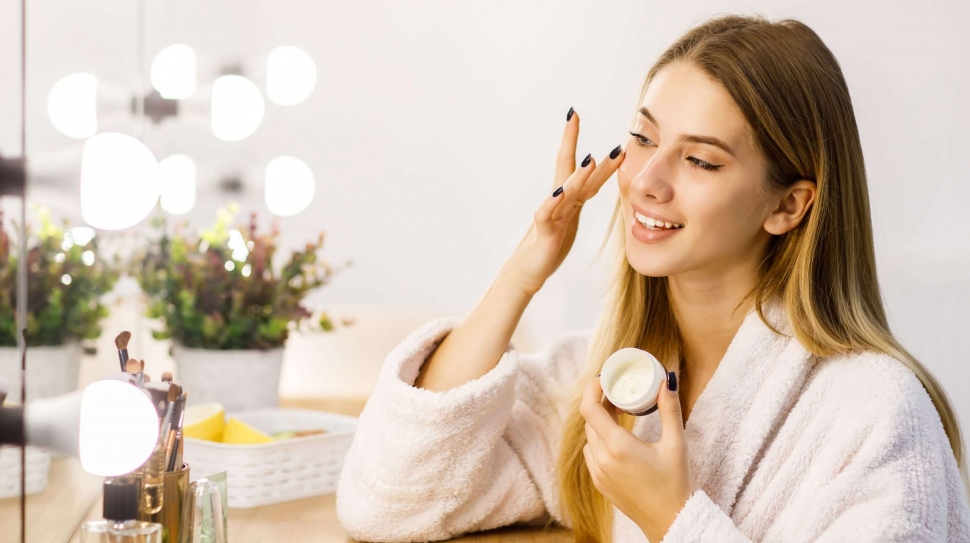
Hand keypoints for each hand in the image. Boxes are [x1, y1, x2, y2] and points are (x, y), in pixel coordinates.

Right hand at [505, 108, 624, 295]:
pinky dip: (553, 204)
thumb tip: (589, 181)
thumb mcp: (569, 219)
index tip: (575, 115)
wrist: (526, 270)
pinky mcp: (546, 234)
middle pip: (568, 169)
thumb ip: (577, 200)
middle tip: (573, 116)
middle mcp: (558, 202)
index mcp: (568, 199)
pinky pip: (548, 216)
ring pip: (565, 193)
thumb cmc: (549, 245)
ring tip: (590, 160)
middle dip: (570, 142)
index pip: (577, 166)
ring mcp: (551, 216)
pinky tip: (559, 194)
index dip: (579, 142)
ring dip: (577, 176)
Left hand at [580, 373, 692, 542]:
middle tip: (618, 393)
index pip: (589, 409)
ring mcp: (598, 473)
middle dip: (601, 403)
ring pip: (590, 437)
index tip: (603, 379)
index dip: (592, 389)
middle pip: (590, 421)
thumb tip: (667, 380)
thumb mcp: (675, 443)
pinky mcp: (599, 483)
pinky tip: (617, 437)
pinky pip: (591, 453)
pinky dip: (600, 440)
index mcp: (618, 447)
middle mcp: (602, 460)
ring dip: (600, 422)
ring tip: (619, 413)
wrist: (669, 521)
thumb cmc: (675, 484)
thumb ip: (669, 409)